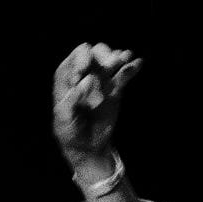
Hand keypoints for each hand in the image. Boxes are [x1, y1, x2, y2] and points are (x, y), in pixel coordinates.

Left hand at [52, 42, 141, 164]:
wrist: (88, 146)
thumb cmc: (70, 132)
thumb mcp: (64, 120)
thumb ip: (71, 101)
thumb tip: (87, 79)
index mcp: (65, 82)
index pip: (71, 63)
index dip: (78, 61)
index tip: (84, 70)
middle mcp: (83, 77)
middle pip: (91, 56)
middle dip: (100, 55)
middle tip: (109, 63)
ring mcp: (100, 81)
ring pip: (108, 62)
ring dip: (117, 57)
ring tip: (124, 58)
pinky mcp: (115, 89)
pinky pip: (123, 76)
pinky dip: (131, 68)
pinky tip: (138, 63)